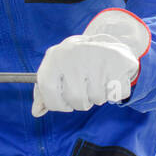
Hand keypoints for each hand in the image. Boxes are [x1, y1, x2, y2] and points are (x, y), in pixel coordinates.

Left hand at [32, 9, 150, 117]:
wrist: (105, 43)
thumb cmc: (75, 63)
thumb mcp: (56, 70)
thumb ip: (44, 92)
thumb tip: (36, 112)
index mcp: (55, 57)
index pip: (47, 89)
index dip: (55, 103)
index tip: (64, 104)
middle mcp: (74, 55)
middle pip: (75, 98)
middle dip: (81, 102)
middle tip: (84, 90)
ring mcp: (97, 58)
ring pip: (97, 98)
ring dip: (98, 97)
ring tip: (97, 81)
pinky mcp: (118, 62)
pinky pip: (115, 95)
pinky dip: (114, 93)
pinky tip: (110, 79)